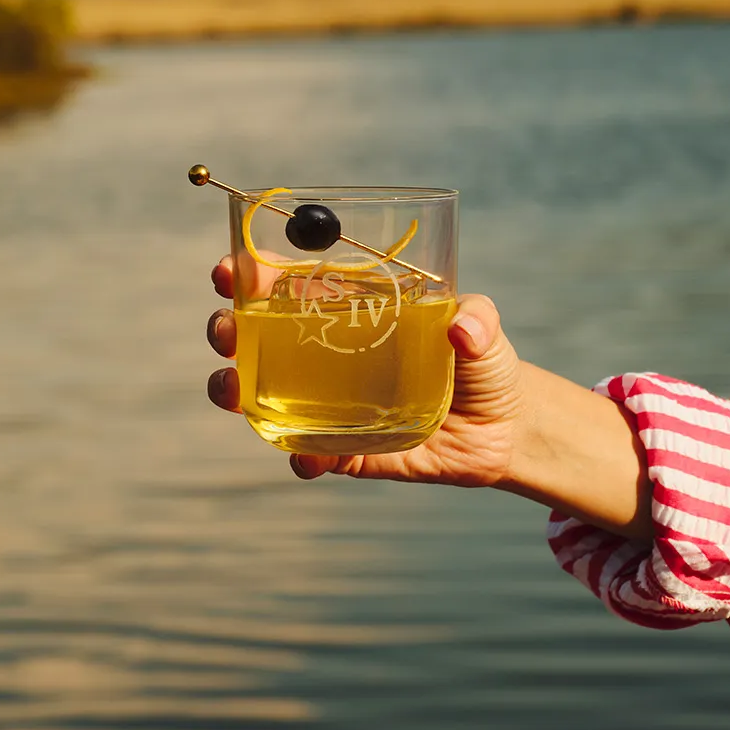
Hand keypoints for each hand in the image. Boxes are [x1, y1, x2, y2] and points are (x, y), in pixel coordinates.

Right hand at [206, 256, 528, 489]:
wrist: (504, 431)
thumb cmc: (484, 364)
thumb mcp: (485, 327)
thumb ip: (477, 318)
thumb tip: (461, 328)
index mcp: (347, 312)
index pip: (283, 287)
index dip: (247, 276)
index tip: (230, 270)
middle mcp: (326, 357)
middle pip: (255, 338)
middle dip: (226, 330)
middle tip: (224, 330)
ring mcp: (330, 405)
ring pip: (262, 396)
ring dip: (234, 391)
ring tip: (231, 391)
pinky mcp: (347, 451)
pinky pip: (310, 454)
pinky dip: (300, 457)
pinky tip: (304, 458)